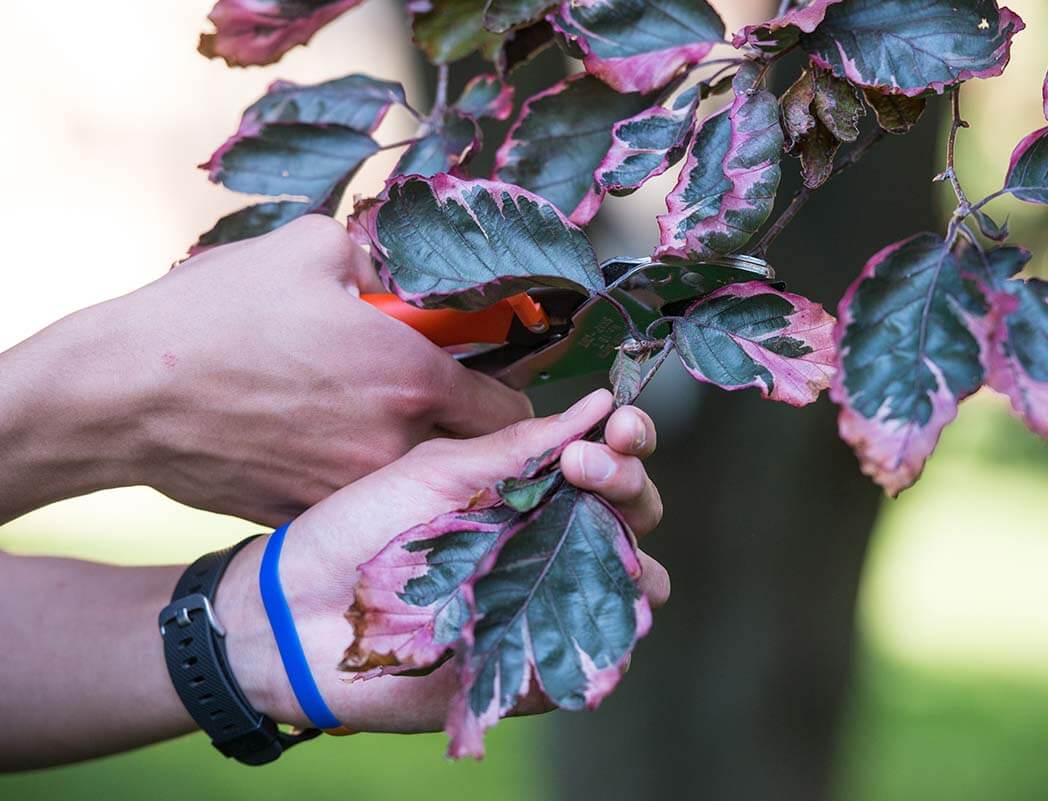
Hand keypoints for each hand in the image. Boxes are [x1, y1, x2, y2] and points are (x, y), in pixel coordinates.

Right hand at [0, 215, 531, 524]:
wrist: (122, 393)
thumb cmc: (215, 314)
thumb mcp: (310, 247)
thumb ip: (376, 263)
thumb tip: (392, 282)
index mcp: (412, 378)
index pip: (512, 414)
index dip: (509, 398)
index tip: (489, 385)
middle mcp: (394, 446)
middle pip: (465, 453)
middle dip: (455, 426)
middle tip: (414, 395)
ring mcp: (348, 491)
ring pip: (406, 480)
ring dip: (397, 451)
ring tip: (343, 413)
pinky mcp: (303, 516)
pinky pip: (349, 498)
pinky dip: (344, 474)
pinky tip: (301, 441)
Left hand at [216, 389, 666, 733]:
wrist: (302, 615)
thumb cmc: (362, 530)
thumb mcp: (442, 471)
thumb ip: (522, 445)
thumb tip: (601, 401)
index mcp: (532, 490)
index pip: (609, 461)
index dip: (628, 442)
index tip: (616, 430)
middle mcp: (551, 544)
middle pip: (634, 518)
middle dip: (631, 487)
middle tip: (590, 470)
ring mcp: (548, 605)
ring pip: (633, 588)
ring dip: (633, 563)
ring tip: (597, 548)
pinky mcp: (537, 667)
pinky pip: (599, 657)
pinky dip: (608, 638)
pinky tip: (582, 612)